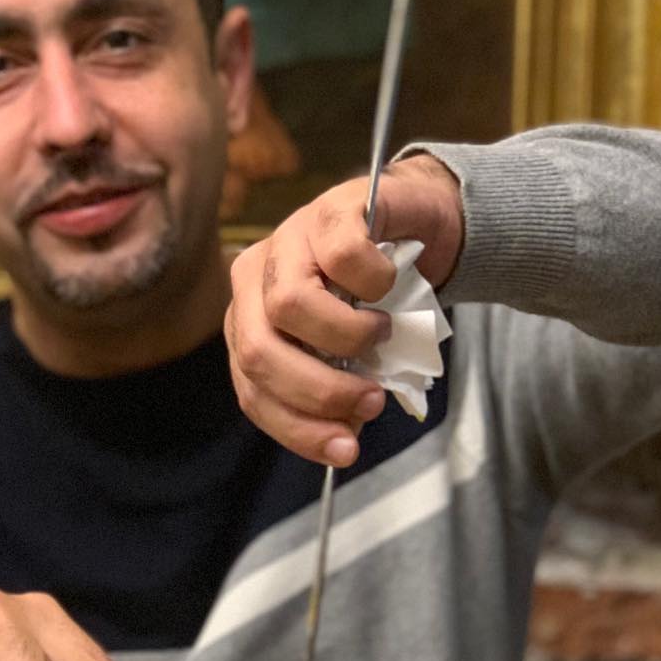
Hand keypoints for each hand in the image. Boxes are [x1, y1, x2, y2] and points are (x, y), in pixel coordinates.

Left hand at [225, 153, 463, 466]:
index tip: (345, 451)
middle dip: (319, 392)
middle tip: (371, 401)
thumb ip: (334, 389)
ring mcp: (285, 240)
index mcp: (248, 324)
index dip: (297, 428)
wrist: (412, 223)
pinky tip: (390, 285)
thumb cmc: (373, 298)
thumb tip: (343, 437)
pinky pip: (343, 258)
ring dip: (346, 337)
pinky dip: (375, 283)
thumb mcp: (346, 353)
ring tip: (380, 335)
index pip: (252, 391)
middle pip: (258, 353)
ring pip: (289, 306)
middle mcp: (252, 282)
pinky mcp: (328, 210)